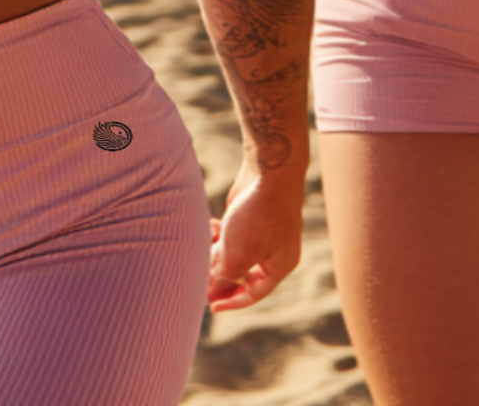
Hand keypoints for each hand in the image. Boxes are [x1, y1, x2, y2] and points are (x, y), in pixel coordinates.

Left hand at [207, 160, 303, 311]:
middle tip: (199, 275)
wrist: (269, 172)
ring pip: (233, 252)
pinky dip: (219, 234)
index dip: (231, 301)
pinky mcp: (250, 216)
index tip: (210, 306)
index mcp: (279, 266)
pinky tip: (211, 226)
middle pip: (241, 273)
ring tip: (204, 245)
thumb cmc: (259, 216)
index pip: (254, 293)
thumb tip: (211, 292)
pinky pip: (231, 234)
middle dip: (219, 273)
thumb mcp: (239, 256)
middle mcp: (273, 251)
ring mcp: (262, 232)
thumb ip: (225, 278)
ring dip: (216, 252)